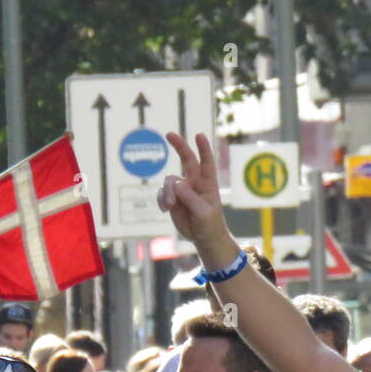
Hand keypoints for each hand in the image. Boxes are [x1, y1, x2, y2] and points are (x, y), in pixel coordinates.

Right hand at [157, 132, 232, 252]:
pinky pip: (162, 193)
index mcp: (208, 183)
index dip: (203, 149)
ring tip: (169, 207)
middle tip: (169, 134)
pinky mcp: (172, 197)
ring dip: (167, 193)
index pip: (207, 163)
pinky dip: (161, 199)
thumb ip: (191, 198)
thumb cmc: (209, 224)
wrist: (203, 237)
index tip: (199, 135)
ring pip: (170, 181)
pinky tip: (165, 209)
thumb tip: (177, 183)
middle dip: (179, 146)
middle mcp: (195, 182)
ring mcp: (182, 189)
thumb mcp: (203, 213)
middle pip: (187, 159)